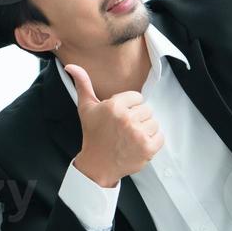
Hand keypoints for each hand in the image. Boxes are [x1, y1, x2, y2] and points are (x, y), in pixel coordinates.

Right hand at [68, 65, 162, 187]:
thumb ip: (82, 84)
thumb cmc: (93, 135)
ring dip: (145, 130)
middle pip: (147, 109)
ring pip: (154, 123)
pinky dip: (153, 141)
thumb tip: (71, 66)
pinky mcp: (147, 148)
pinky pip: (160, 137)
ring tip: (130, 137)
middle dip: (137, 118)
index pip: (137, 97)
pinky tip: (138, 144)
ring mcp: (138, 134)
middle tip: (124, 129)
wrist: (97, 164)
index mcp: (114, 106)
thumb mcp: (86, 108)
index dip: (129, 107)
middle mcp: (126, 119)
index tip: (120, 117)